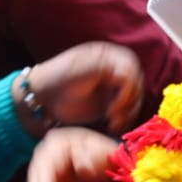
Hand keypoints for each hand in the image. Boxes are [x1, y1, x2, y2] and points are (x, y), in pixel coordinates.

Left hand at [18, 41, 142, 135]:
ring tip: (112, 123)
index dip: (129, 87)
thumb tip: (126, 75)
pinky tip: (113, 126)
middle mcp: (115, 69)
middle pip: (137, 85)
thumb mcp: (80, 66)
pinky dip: (124, 120)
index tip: (116, 103)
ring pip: (135, 100)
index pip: (131, 68)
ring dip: (128, 113)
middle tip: (113, 116)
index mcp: (109, 56)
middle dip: (129, 102)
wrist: (43, 97)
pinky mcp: (112, 103)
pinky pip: (128, 111)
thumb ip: (104, 65)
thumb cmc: (57, 77)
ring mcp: (115, 87)